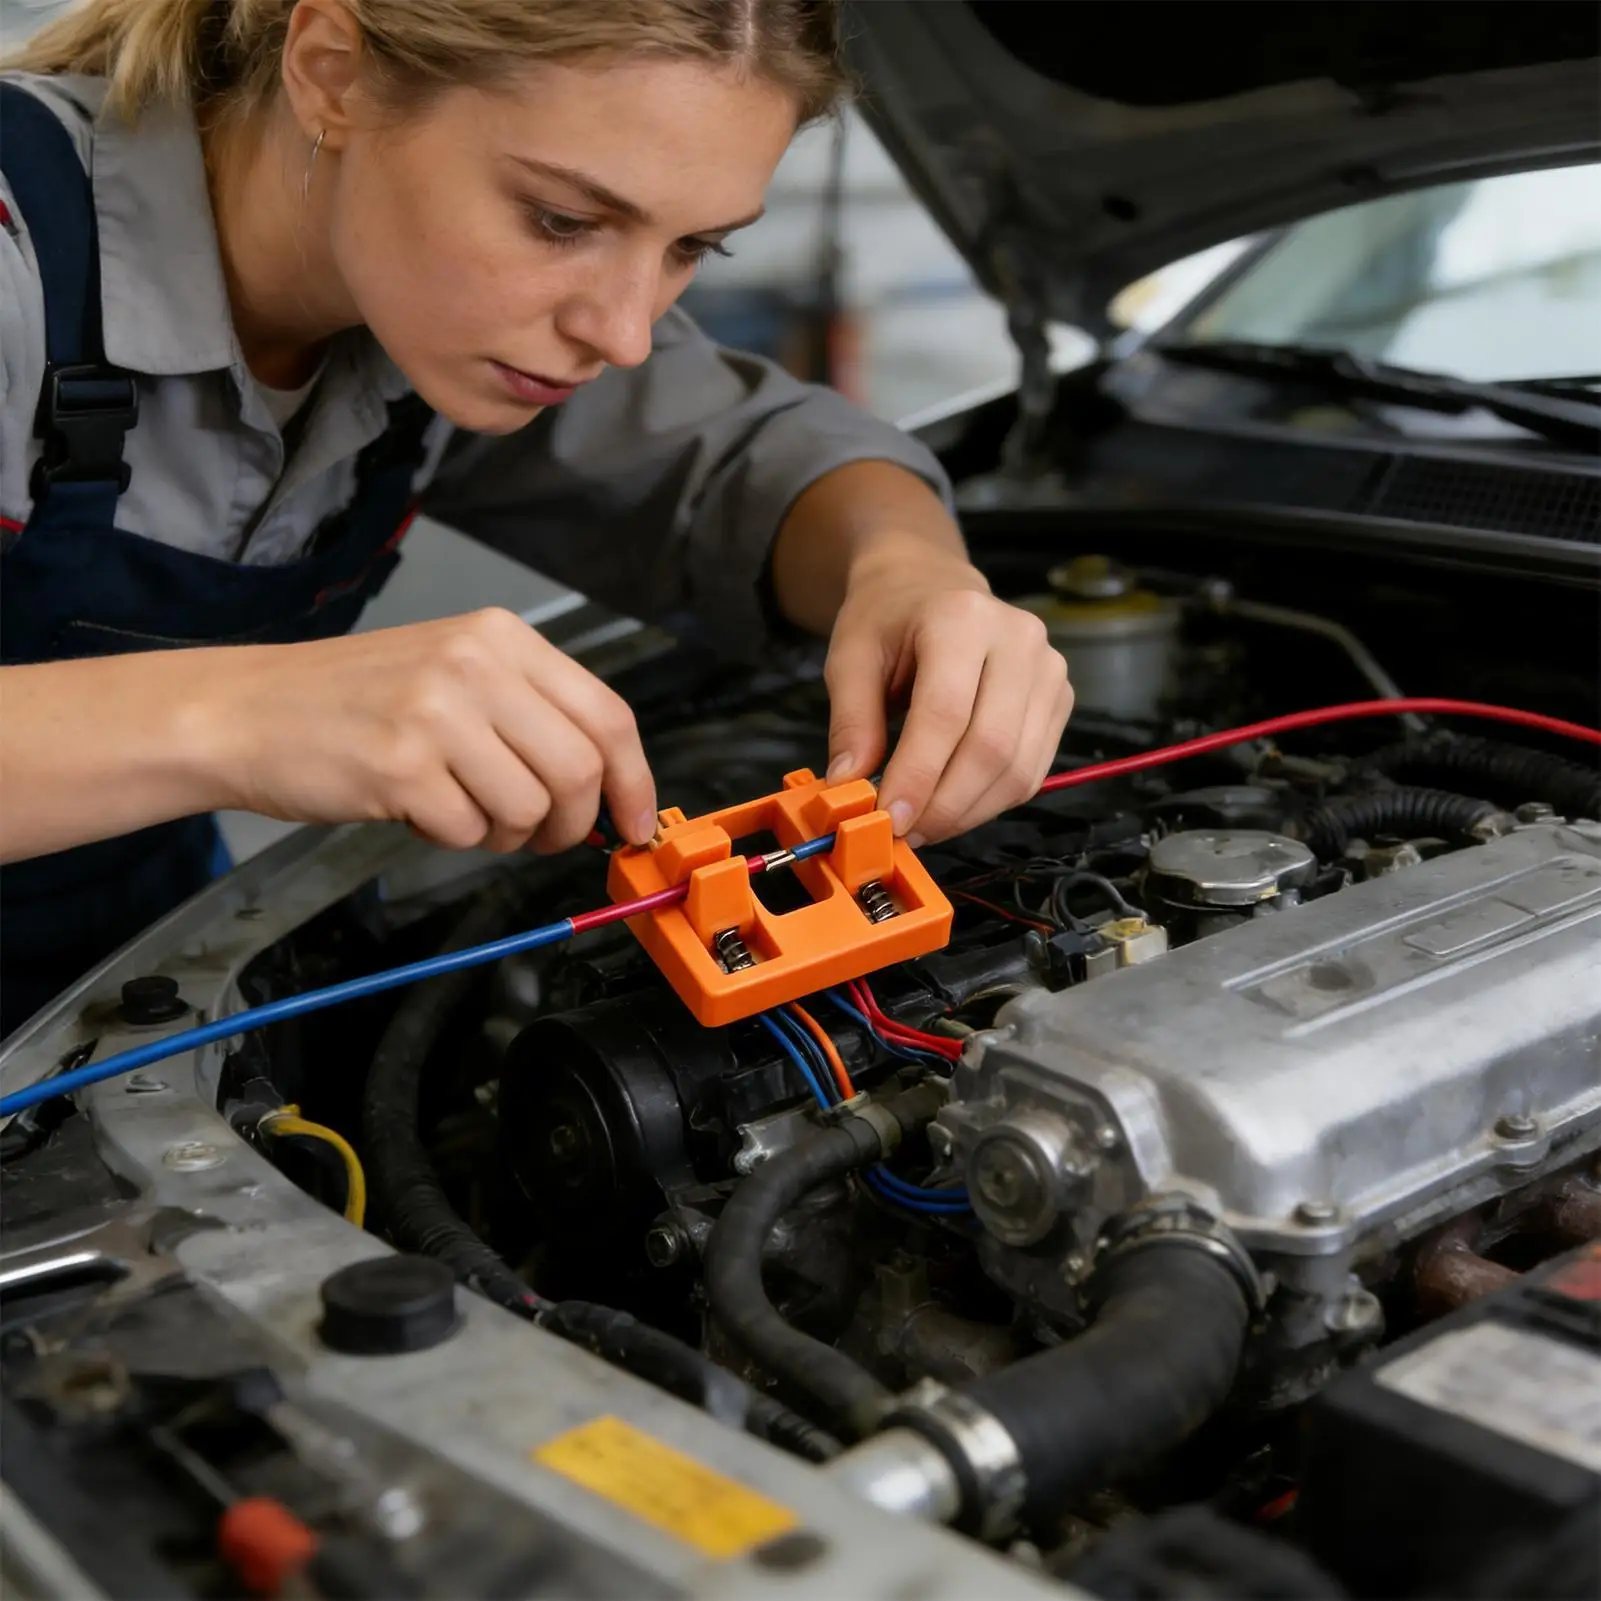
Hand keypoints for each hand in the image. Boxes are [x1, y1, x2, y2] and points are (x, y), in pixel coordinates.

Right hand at [201, 608, 657, 852]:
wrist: (244, 711)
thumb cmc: (354, 701)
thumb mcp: (455, 674)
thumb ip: (533, 715)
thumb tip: (611, 787)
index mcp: (501, 637)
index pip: (609, 715)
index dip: (635, 781)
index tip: (636, 822)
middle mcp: (476, 664)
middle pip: (581, 769)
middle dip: (573, 823)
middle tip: (545, 837)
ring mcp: (437, 713)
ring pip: (531, 809)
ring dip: (508, 834)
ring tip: (463, 811)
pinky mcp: (400, 766)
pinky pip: (469, 832)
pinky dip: (454, 837)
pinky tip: (417, 808)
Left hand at [822, 540, 1071, 844]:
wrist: (931, 587)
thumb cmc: (889, 620)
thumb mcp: (850, 658)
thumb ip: (851, 721)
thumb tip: (849, 786)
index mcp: (961, 617)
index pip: (946, 712)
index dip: (919, 774)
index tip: (889, 818)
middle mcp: (1018, 638)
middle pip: (991, 746)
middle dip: (945, 805)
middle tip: (904, 833)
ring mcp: (1048, 669)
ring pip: (1018, 769)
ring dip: (968, 812)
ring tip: (923, 825)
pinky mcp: (1060, 699)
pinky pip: (1032, 771)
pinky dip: (990, 802)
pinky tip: (953, 807)